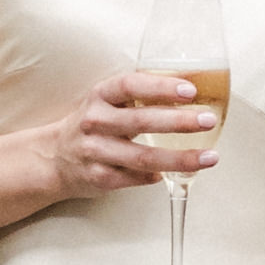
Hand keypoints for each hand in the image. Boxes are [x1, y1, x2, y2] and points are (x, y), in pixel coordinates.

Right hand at [25, 64, 219, 202]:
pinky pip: (134, 179)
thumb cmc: (94, 124)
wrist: (55, 158)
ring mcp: (95, 151)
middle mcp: (95, 121)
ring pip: (142, 157)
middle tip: (207, 120)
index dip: (161, 87)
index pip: (131, 85)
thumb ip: (141, 95)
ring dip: (180, 158)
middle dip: (179, 122)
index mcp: (101, 96)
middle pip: (141, 121)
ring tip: (209, 157)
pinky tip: (172, 175)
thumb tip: (191, 88)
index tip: (190, 91)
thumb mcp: (108, 101)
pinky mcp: (99, 177)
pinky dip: (155, 177)